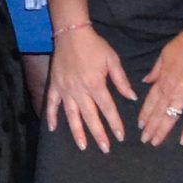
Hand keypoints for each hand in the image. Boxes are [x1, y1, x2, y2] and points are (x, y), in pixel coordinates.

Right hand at [44, 25, 136, 152]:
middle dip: (98, 134)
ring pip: (71, 115)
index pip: (107, 109)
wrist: (71, 33)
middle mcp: (79, 90)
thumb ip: (121, 81)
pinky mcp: (55, 85)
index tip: (120, 136)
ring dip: (77, 132)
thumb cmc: (94, 46)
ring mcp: (65, 89)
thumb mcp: (112, 60)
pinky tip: (52, 128)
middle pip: (90, 117)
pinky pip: (52, 103)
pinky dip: (51, 116)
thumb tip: (131, 97)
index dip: (115, 123)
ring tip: (82, 146)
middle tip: (105, 149)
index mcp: (95, 84)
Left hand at [138, 34, 182, 146]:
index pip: (150, 101)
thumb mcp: (163, 55)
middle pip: (157, 112)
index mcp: (161, 80)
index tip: (140, 125)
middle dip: (150, 127)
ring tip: (155, 142)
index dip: (144, 114)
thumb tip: (146, 81)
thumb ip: (155, 71)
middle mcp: (170, 90)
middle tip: (144, 140)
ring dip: (161, 131)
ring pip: (169, 117)